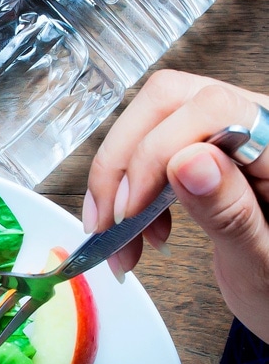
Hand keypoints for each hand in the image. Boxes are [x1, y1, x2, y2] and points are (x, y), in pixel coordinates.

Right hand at [84, 69, 268, 342]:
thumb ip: (231, 211)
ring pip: (148, 123)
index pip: (210, 109)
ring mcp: (227, 131)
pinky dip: (125, 191)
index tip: (130, 211)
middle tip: (110, 222)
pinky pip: (148, 147)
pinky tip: (136, 230)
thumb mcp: (262, 261)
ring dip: (117, 182)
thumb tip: (187, 162)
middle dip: (123, 162)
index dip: (155, 152)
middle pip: (167, 102)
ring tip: (120, 239)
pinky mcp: (203, 147)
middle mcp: (255, 122)